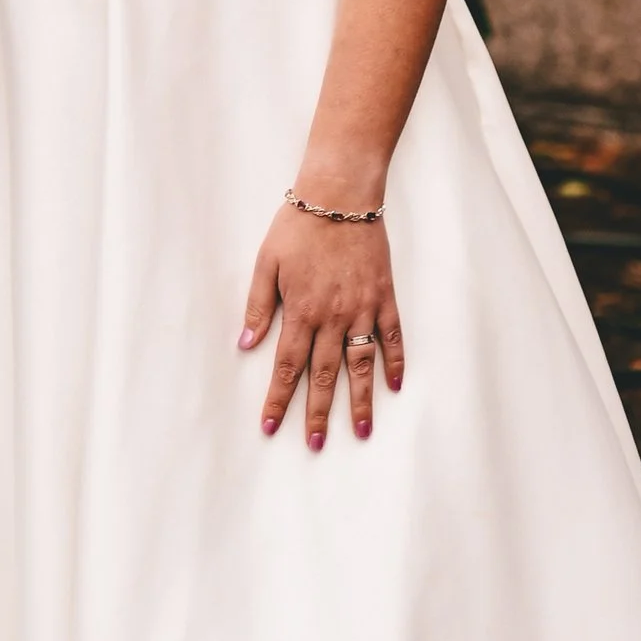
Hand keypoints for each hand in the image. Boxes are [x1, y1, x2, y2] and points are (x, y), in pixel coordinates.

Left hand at [238, 199, 403, 448]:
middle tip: (316, 444)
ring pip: (360, 365)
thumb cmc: (298, 225)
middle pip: (324, 375)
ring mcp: (362, 309)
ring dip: (359, 401)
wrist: (340, 196)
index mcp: (300, 310)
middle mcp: (332, 317)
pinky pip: (392, 337)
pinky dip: (394, 362)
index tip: (271, 426)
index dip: (279, 399)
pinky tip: (394, 386)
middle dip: (317, 413)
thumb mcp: (266, 261)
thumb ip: (258, 305)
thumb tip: (245, 343)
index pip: (287, 365)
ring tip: (360, 432)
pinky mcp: (384, 297)